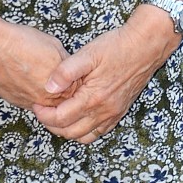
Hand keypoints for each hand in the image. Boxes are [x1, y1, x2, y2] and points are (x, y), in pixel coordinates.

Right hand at [0, 21, 75, 112]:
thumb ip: (65, 62)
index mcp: (60, 86)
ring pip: (45, 101)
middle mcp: (46, 99)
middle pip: (61, 99)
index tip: (71, 70)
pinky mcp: (15, 102)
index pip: (76, 89)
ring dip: (44, 90)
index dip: (74, 78)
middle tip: (52, 69)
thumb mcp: (54, 46)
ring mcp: (29, 102)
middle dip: (61, 86)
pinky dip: (30, 90)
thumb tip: (69, 68)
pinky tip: (26, 76)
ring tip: (36, 71)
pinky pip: (29, 100)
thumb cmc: (20, 42)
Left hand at [31, 10, 177, 142]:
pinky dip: (85, 131)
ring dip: (68, 131)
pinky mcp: (120, 111)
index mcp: (92, 98)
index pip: (60, 119)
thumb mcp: (88, 53)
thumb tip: (48, 86)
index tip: (36, 105)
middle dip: (52, 125)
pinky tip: (78, 118)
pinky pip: (100, 132)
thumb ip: (66, 72)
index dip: (43, 115)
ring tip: (58, 116)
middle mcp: (103, 111)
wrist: (146, 46)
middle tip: (43, 112)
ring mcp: (113, 114)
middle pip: (70, 132)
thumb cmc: (117, 47)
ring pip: (85, 136)